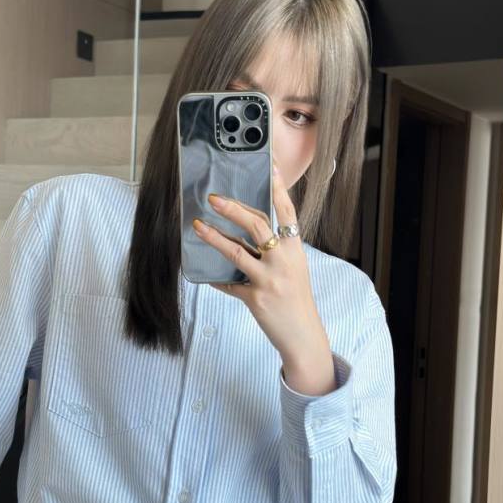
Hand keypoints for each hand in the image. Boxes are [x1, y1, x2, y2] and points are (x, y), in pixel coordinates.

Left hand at [191, 163, 335, 392]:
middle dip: (234, 210)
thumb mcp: (294, 268)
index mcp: (295, 249)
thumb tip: (249, 229)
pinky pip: (229, 284)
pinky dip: (216, 279)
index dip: (279, 188)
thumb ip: (276, 249)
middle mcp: (284, 261)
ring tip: (198, 226)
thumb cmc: (296, 299)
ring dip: (215, 237)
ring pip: (238, 252)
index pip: (287, 212)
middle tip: (213, 199)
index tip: (271, 166)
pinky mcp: (256, 299)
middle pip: (258, 226)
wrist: (303, 335)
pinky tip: (204, 275)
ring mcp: (269, 280)